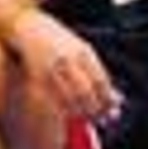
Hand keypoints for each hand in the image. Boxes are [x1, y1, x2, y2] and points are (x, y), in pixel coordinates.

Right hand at [12, 9, 122, 123]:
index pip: (100, 81)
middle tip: (102, 119)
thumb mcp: (83, 49)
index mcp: (82, 51)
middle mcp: (67, 60)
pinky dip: (67, 110)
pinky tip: (73, 114)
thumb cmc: (61, 40)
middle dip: (96, 110)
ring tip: (90, 119)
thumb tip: (117, 98)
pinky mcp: (39, 78)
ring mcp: (52, 69)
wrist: (30, 28)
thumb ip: (98, 72)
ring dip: (82, 114)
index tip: (113, 111)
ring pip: (70, 100)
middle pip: (86, 93)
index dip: (108, 100)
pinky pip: (56, 100)